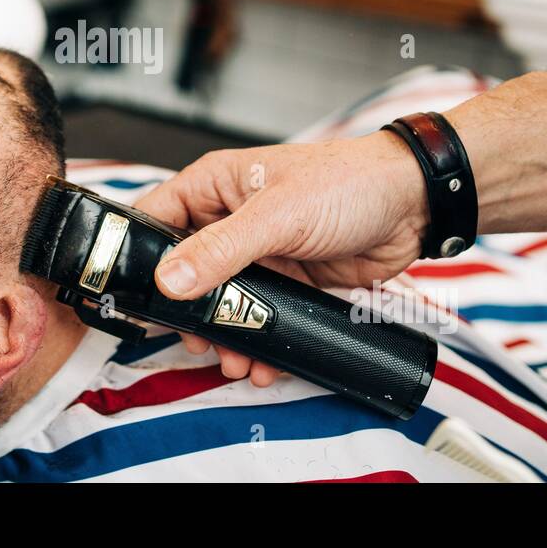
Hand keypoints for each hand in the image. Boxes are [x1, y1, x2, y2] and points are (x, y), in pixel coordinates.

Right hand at [133, 131, 427, 385]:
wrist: (414, 206)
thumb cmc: (348, 183)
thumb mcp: (277, 216)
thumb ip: (220, 250)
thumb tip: (169, 281)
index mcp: (215, 186)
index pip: (154, 219)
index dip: (137, 256)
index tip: (131, 297)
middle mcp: (229, 218)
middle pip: (184, 273)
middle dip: (188, 314)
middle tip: (196, 342)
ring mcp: (258, 253)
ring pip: (221, 303)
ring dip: (223, 335)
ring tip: (233, 360)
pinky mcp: (286, 280)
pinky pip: (257, 317)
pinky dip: (256, 342)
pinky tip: (261, 364)